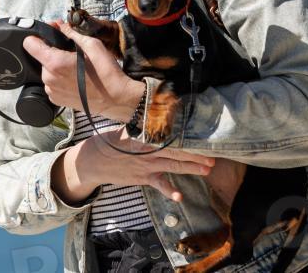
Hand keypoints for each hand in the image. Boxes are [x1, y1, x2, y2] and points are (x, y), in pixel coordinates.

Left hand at [22, 19, 138, 117]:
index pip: (29, 44)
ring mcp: (52, 91)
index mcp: (55, 62)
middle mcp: (49, 78)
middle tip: (72, 53)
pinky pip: (52, 83)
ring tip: (76, 68)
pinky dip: (60, 79)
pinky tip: (75, 79)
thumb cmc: (106, 73)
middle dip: (53, 52)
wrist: (116, 98)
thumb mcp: (92, 45)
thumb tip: (60, 25)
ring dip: (57, 66)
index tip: (50, 35)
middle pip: (41, 57)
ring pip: (47, 71)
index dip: (39, 36)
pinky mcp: (56, 100)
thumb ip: (71, 33)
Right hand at [79, 126, 215, 202]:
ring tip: (207, 169)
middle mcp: (148, 149)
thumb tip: (159, 110)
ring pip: (173, 166)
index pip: (170, 135)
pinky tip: (179, 196)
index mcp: (146, 135)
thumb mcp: (127, 128)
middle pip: (177, 150)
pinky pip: (158, 184)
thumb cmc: (111, 142)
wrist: (94, 160)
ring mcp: (146, 165)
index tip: (201, 134)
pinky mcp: (143, 177)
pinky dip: (168, 191)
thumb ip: (144, 124)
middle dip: (195, 153)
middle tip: (213, 154)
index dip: (186, 135)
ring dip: (191, 167)